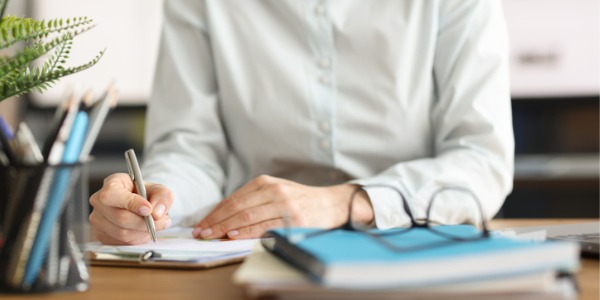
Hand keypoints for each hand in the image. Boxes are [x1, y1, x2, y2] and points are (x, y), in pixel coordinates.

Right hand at [89, 173, 173, 244]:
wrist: (140, 206)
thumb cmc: (146, 195)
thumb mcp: (159, 190)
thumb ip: (162, 197)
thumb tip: (156, 213)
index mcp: (112, 183)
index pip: (112, 195)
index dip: (131, 203)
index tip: (149, 209)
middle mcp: (99, 201)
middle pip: (120, 217)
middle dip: (143, 223)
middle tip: (159, 221)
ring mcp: (97, 219)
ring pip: (121, 233)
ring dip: (142, 232)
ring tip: (154, 226)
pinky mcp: (100, 235)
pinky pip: (121, 242)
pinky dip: (137, 239)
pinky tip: (143, 231)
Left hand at [193, 175, 373, 238]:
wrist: (331, 204)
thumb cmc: (300, 200)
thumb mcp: (276, 191)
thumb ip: (253, 200)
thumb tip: (224, 216)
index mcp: (266, 182)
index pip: (233, 199)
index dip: (215, 212)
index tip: (202, 224)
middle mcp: (274, 191)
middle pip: (237, 207)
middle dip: (215, 221)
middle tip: (201, 232)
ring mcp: (284, 205)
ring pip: (247, 216)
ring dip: (225, 227)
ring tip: (211, 235)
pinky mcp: (293, 219)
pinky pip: (264, 227)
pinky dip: (246, 232)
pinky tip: (233, 235)